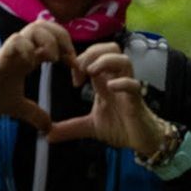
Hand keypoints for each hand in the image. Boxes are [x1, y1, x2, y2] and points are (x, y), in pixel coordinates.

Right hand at [0, 21, 77, 132]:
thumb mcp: (19, 107)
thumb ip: (34, 114)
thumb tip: (47, 128)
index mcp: (30, 56)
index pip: (54, 40)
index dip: (68, 50)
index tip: (75, 66)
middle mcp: (23, 48)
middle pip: (47, 25)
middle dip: (62, 36)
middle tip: (68, 56)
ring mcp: (13, 49)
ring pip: (35, 27)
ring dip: (48, 40)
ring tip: (52, 58)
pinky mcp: (2, 53)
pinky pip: (17, 40)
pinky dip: (28, 48)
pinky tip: (32, 63)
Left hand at [46, 42, 169, 155]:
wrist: (142, 141)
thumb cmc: (121, 128)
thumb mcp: (90, 127)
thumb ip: (70, 128)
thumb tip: (47, 135)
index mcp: (105, 81)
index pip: (95, 56)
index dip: (81, 59)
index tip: (74, 78)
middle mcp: (117, 79)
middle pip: (111, 48)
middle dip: (93, 53)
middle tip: (81, 69)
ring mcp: (127, 88)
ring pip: (123, 60)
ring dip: (105, 61)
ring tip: (92, 73)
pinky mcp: (136, 101)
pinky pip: (133, 84)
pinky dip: (122, 82)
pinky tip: (110, 88)